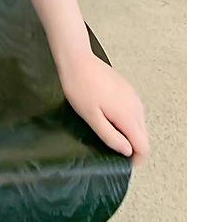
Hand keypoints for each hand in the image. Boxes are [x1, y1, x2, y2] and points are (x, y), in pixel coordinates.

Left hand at [58, 51, 149, 165]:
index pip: (144, 148)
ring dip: (127, 132)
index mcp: (129, 116)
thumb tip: (127, 151)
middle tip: (109, 145)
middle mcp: (135, 106)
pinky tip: (106, 114)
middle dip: (130, 146)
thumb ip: (111, 137)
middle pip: (143, 137)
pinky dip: (124, 119)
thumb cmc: (80, 86)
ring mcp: (133, 96)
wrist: (77, 59)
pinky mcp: (127, 89)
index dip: (134, 159)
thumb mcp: (92, 118)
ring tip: (105, 128)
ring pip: (138, 124)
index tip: (121, 161)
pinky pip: (132, 111)